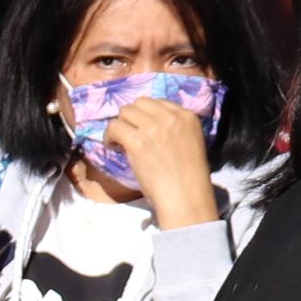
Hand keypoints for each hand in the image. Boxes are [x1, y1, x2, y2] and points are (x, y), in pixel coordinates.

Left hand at [104, 95, 219, 228]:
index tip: (142, 128)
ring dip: (119, 125)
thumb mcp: (191, 142)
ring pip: (125, 112)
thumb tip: (148, 124)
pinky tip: (114, 147)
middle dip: (131, 117)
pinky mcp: (138, 141)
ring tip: (120, 141)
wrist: (186, 198)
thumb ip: (175, 129)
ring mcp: (154, 128)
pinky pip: (114, 127)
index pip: (158, 102)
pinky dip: (110, 136)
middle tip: (129, 133)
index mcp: (187, 116)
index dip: (146, 114)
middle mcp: (171, 117)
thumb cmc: (189, 179)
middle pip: (139, 103)